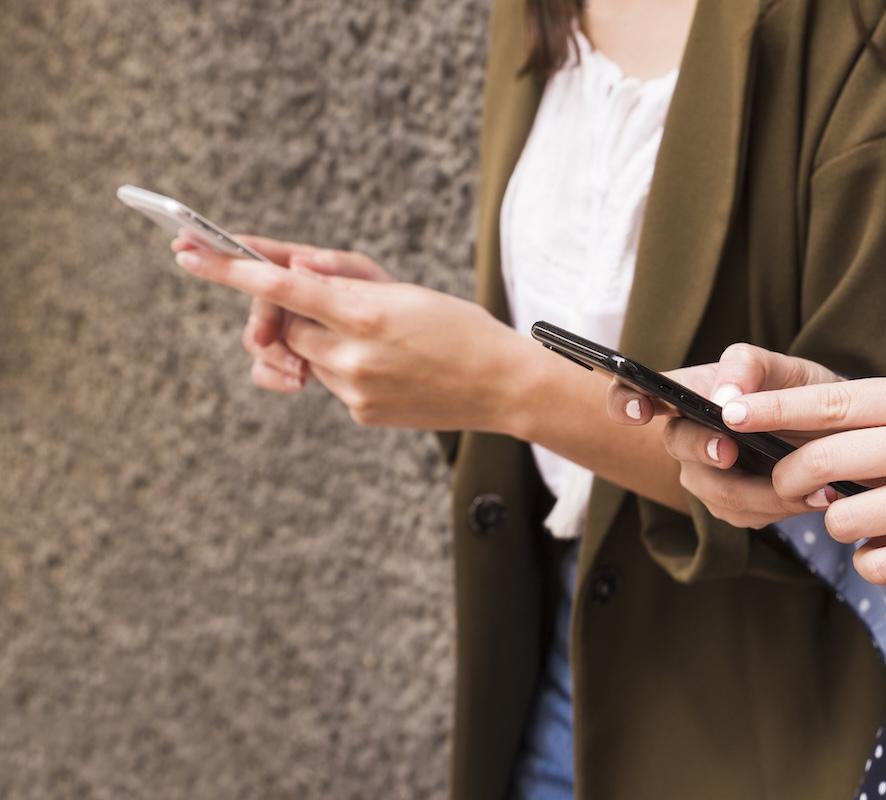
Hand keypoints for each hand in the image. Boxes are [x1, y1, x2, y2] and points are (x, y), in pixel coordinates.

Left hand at [174, 247, 524, 429]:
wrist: (500, 384)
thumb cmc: (456, 325)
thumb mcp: (402, 287)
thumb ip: (342, 275)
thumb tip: (291, 268)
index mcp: (365, 312)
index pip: (281, 285)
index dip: (229, 268)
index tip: (187, 251)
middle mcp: (352, 354)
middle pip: (285, 324)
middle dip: (292, 310)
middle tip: (318, 299)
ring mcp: (353, 390)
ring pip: (304, 356)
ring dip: (323, 340)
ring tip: (375, 338)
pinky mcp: (360, 414)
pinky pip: (329, 382)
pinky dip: (344, 366)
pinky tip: (388, 366)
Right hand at [607, 344, 843, 528]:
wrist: (838, 435)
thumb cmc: (802, 392)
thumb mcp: (784, 366)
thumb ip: (748, 367)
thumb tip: (725, 399)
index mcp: (689, 392)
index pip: (635, 392)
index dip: (625, 401)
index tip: (638, 410)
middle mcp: (689, 434)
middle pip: (677, 444)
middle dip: (702, 450)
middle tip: (728, 451)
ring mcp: (706, 473)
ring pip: (712, 490)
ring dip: (757, 490)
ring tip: (808, 483)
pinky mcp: (730, 506)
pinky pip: (741, 515)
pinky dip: (777, 508)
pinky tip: (810, 496)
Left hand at [722, 371, 885, 582]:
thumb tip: (821, 430)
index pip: (830, 402)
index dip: (771, 410)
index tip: (728, 412)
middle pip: (822, 463)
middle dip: (789, 480)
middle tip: (789, 487)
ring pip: (844, 520)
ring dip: (834, 526)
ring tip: (855, 520)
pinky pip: (883, 565)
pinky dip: (869, 563)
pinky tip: (882, 552)